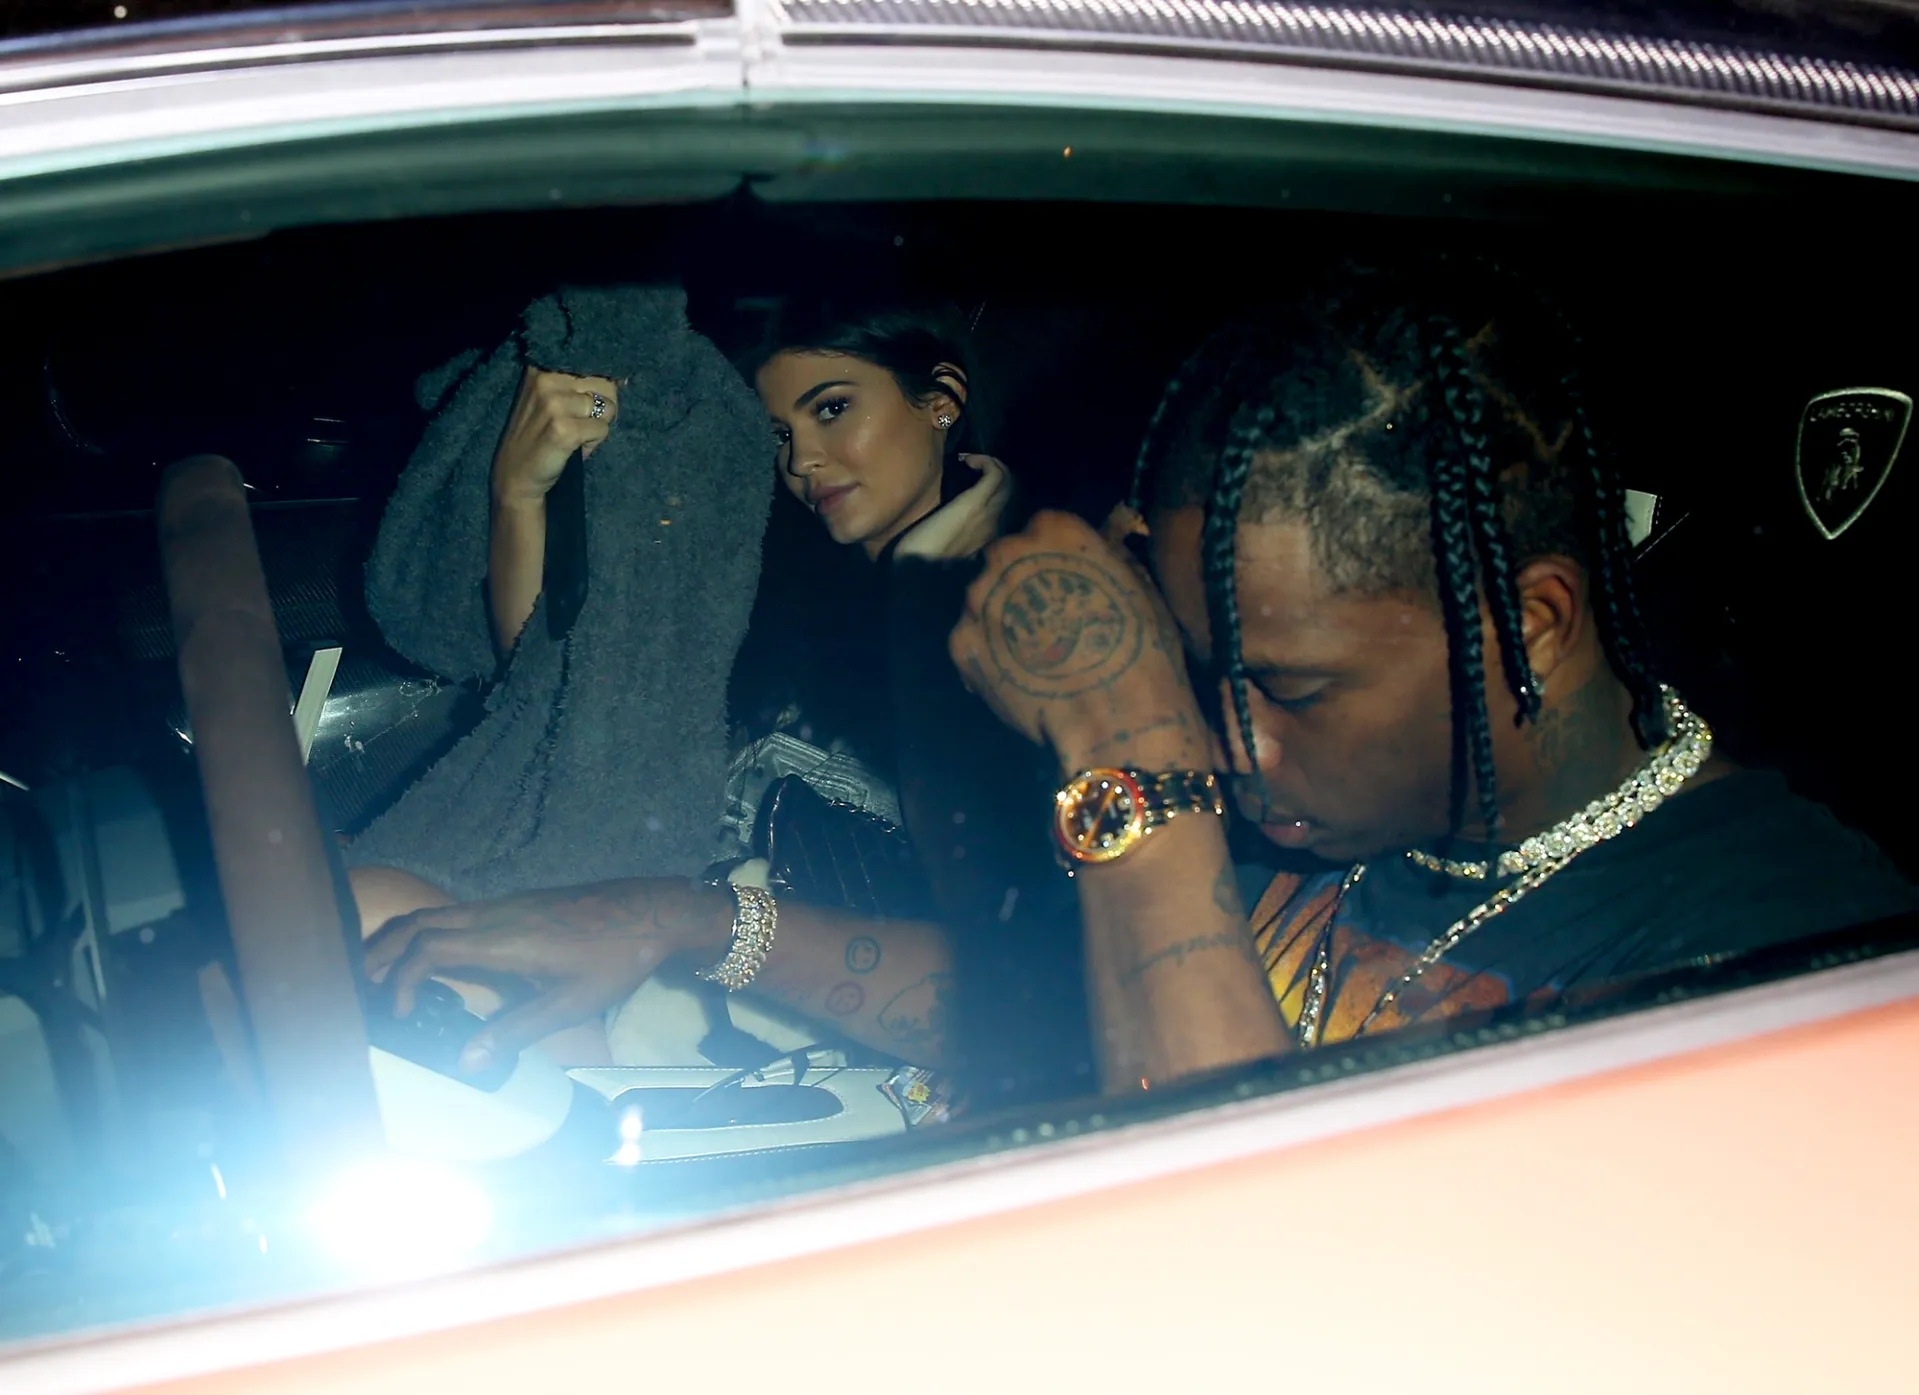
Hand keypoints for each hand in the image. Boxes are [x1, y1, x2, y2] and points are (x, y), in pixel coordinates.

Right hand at [362, 878, 730, 1074]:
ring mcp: (503, 905)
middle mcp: (494, 914)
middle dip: (382, 954)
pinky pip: (454, 915)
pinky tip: (427, 960)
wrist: (652, 909)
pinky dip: (425, 934)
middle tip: (362, 991)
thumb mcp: (571, 1003)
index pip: (428, 948)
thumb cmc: (616, 958)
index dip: (402, 980)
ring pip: (433, 915)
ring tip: (379, 975)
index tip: (401, 1014)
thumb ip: (516, 1031)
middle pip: (417, 924)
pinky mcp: (513, 905)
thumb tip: (466, 1060)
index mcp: (503, 938)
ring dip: (400, 941)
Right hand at [491, 367, 620, 504]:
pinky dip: (594, 443)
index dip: (601, 388)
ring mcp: (554, 404)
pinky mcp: (564, 429)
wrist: (516, 476)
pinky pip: (602, 429)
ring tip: (574, 437)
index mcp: (542, 368)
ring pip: (607, 408)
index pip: (594, 366)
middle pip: (606, 385)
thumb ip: (579, 385)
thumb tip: (623, 379)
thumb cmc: (540, 436)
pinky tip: (573, 448)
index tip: (590, 404)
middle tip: (577, 426)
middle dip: (601, 410)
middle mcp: (546, 379)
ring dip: (596, 427)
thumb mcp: (550, 399)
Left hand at [894, 454, 1013, 561]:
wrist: (918, 574)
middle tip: (971, 466)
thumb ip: (955, 540)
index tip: (971, 478)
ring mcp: (988, 514)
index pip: (1005, 506)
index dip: (995, 487)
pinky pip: (995, 473)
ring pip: (1008, 479)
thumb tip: (950, 525)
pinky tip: (966, 461)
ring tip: (970, 462)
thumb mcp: (945, 553)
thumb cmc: (922, 566)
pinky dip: (985, 461)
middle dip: (995, 470)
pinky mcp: (975, 503)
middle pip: (1012, 489)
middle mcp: (995, 526)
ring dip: (991, 463)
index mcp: (988, 538)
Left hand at [949, 510, 1211, 774]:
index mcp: (1054, 529)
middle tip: (1046, 616)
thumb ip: (1105, 553)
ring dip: (1000, 616)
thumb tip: (1101, 542)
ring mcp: (978, 599)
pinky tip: (1015, 677)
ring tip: (1030, 652)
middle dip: (1020, 580)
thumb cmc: (1142, 647)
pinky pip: (970, 641)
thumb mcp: (1138, 583)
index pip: (1043, 526)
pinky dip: (986, 655)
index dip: (1055, 553)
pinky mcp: (961, 644)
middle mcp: (1006, 553)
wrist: (1114, 715)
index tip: (1067, 578)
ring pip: (984, 599)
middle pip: (1005, 558)